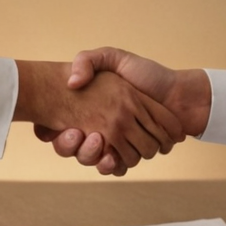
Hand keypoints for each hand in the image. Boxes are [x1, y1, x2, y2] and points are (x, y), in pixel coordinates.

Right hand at [13, 61, 182, 174]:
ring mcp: (116, 143)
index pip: (59, 126)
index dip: (49, 131)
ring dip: (90, 154)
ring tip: (96, 139)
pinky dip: (111, 165)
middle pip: (72, 147)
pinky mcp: (131, 154)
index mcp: (92, 109)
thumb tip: (71, 82)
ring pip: (91, 159)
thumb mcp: (113, 58)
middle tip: (75, 133)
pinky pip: (114, 168)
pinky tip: (111, 156)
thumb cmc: (148, 74)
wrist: (179, 94)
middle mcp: (100, 128)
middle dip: (69, 145)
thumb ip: (87, 61)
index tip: (46, 128)